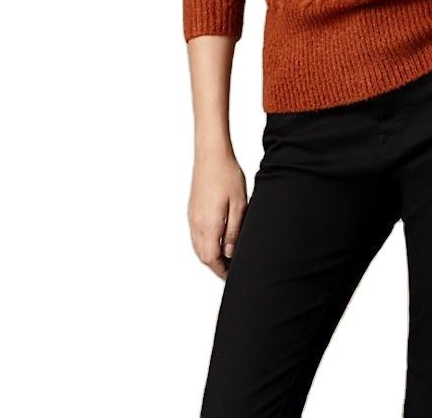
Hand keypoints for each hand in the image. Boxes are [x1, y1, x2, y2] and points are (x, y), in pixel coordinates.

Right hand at [188, 147, 247, 280]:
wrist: (211, 154)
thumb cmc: (227, 175)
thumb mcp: (239, 204)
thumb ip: (234, 230)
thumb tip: (231, 253)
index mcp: (208, 224)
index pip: (212, 258)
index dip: (222, 271)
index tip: (232, 276)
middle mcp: (196, 223)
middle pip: (203, 256)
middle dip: (216, 266)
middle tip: (232, 271)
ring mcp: (192, 216)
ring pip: (198, 246)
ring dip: (211, 256)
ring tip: (227, 258)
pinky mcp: (192, 209)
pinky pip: (196, 235)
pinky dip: (205, 244)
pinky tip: (218, 241)